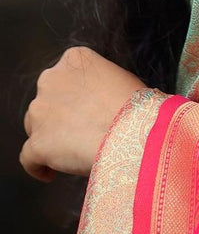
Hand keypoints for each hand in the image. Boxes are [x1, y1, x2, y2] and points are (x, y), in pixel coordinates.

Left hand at [20, 46, 145, 180]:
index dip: (72, 96)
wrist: (132, 131)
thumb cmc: (135, 105)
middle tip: (77, 131)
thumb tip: (93, 100)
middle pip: (45, 100)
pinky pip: (29, 158)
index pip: (64, 77)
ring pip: (35, 127)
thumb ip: (97, 83)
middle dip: (56, 115)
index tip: (83, 110)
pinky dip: (38, 166)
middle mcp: (50, 79)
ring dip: (48, 137)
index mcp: (74, 59)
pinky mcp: (36, 142)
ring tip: (69, 154)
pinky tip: (51, 175)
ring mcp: (40, 110)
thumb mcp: (118, 78)